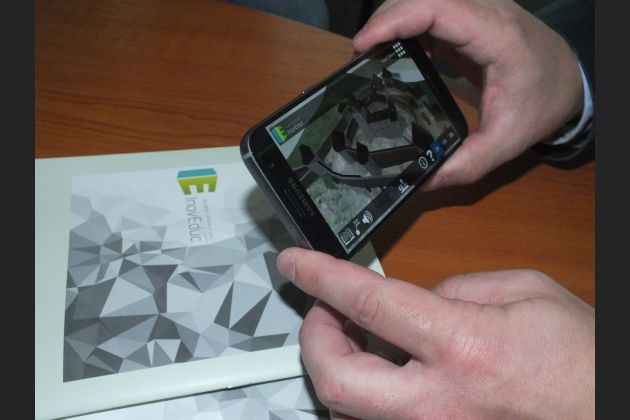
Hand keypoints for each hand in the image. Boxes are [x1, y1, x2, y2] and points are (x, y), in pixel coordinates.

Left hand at [277, 247, 593, 418]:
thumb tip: (414, 299)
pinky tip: (380, 373)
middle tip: (322, 312)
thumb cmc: (580, 362)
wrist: (606, 415)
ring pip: (347, 413)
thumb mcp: (527, 292)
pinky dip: (362, 397)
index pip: (368, 302)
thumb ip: (458, 288)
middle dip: (312, 340)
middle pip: (336, 380)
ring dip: (336, 369)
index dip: (320, 276)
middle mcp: (439, 403)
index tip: (294, 263)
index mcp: (463, 346)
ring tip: (350, 338)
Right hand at [353, 0, 583, 189]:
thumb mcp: (506, 141)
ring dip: (393, 20)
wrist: (570, 80)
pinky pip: (430, 12)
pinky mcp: (469, 19)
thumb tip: (423, 181)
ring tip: (370, 52)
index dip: (394, 21)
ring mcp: (477, 10)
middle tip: (360, 53)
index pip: (436, 9)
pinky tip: (393, 52)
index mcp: (495, 35)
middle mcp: (485, 11)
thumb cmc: (542, 104)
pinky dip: (406, 26)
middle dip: (385, 18)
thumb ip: (466, 164)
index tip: (362, 44)